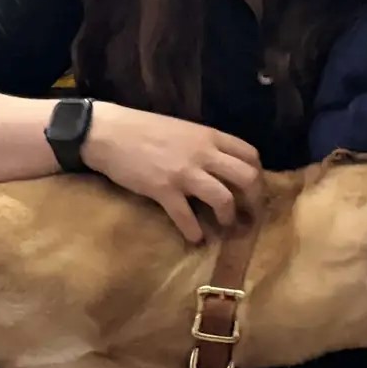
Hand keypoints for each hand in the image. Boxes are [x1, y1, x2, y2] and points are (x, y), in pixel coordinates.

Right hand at [80, 101, 261, 243]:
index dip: (258, 174)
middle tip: (248, 214)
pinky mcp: (163, 190)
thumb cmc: (143, 128)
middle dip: (253, 200)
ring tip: (224, 226)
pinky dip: (194, 232)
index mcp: (210, 136)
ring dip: (228, 218)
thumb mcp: (183, 129)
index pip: (250, 154)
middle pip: (247, 177)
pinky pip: (187, 217)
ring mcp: (184, 173)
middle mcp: (204, 153)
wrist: (108, 131)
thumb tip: (221, 164)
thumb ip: (204, 144)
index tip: (254, 189)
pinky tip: (195, 239)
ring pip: (224, 199)